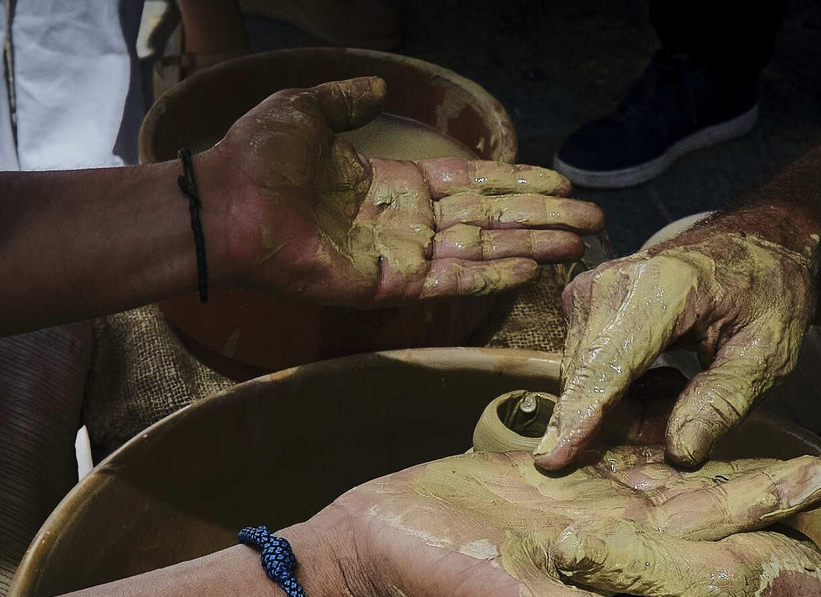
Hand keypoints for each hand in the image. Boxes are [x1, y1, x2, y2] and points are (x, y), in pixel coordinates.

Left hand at [197, 77, 603, 306]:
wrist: (226, 201)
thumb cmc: (258, 158)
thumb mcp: (309, 110)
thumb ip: (348, 102)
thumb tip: (378, 88)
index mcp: (391, 184)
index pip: (470, 186)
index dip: (516, 183)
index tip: (561, 184)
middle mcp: (405, 222)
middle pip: (491, 219)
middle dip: (542, 219)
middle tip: (594, 222)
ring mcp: (399, 255)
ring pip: (482, 249)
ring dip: (532, 246)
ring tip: (579, 244)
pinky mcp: (387, 284)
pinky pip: (450, 279)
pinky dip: (490, 274)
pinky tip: (531, 268)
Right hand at [307, 447, 820, 596]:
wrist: (374, 542)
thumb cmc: (431, 577)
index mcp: (609, 574)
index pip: (701, 559)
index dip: (761, 535)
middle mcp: (609, 544)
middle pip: (703, 513)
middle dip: (765, 494)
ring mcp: (584, 510)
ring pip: (670, 479)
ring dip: (725, 459)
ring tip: (784, 437)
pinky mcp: (556, 477)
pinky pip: (617, 449)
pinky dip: (658, 429)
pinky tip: (696, 407)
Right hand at [534, 223, 817, 469]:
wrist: (751, 245)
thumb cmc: (766, 293)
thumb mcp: (769, 353)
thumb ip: (724, 401)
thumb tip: (678, 452)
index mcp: (663, 288)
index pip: (610, 364)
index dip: (582, 416)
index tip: (551, 460)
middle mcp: (610, 284)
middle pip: (593, 382)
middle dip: (629, 422)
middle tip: (689, 418)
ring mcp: (589, 292)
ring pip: (586, 383)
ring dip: (627, 408)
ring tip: (680, 390)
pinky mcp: (580, 304)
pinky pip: (586, 372)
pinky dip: (620, 391)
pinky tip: (661, 379)